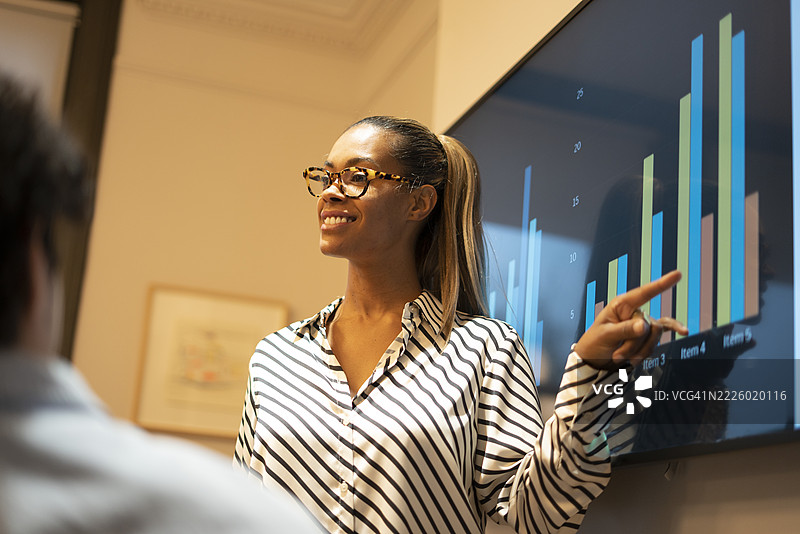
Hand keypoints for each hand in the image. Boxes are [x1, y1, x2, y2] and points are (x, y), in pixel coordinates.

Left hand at [574, 270, 688, 369]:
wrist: (594, 360)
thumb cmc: (595, 343)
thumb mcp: (606, 335)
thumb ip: (625, 330)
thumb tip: (645, 326)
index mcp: (621, 305)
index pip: (644, 293)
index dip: (661, 284)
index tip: (678, 275)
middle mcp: (634, 312)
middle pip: (649, 325)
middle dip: (634, 345)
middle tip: (616, 355)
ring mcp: (642, 325)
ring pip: (655, 336)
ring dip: (639, 352)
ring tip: (620, 358)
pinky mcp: (646, 337)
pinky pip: (662, 335)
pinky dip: (670, 335)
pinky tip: (684, 332)